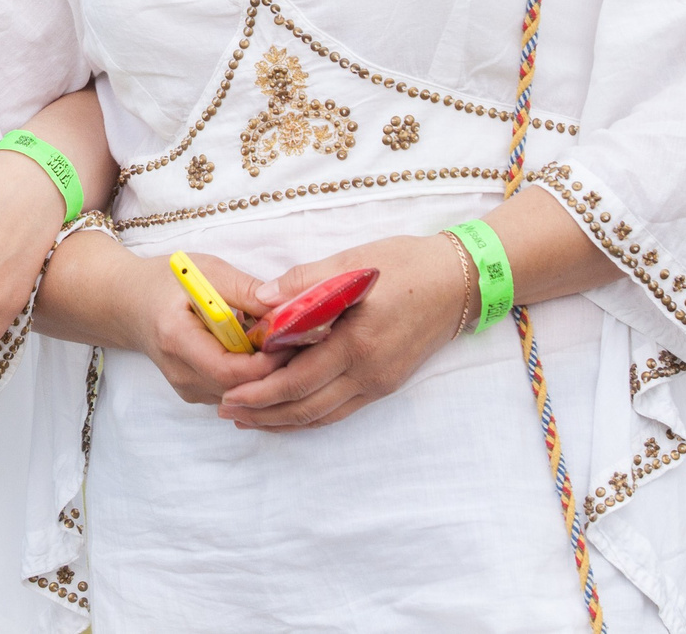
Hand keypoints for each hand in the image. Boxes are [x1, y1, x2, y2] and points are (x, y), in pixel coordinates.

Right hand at [114, 249, 289, 405]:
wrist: (126, 302)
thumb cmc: (164, 281)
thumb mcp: (205, 271)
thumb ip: (245, 289)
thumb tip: (286, 307)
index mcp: (176, 339)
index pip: (230, 371)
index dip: (267, 362)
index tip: (291, 338)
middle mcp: (180, 373)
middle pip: (240, 389)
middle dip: (274, 369)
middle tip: (299, 342)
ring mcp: (186, 388)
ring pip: (241, 396)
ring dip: (266, 375)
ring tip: (282, 344)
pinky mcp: (194, 393)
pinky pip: (233, 392)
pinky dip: (252, 377)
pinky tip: (260, 351)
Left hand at [214, 233, 465, 430]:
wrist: (459, 283)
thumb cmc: (406, 266)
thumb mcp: (353, 263)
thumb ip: (305, 282)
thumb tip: (263, 299)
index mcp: (357, 344)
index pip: (298, 380)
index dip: (259, 392)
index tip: (227, 392)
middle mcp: (369, 373)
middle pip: (306, 407)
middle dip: (263, 414)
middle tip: (226, 411)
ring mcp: (380, 383)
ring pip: (323, 416)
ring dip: (283, 421)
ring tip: (248, 419)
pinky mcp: (385, 384)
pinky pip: (341, 410)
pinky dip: (310, 416)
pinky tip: (289, 413)